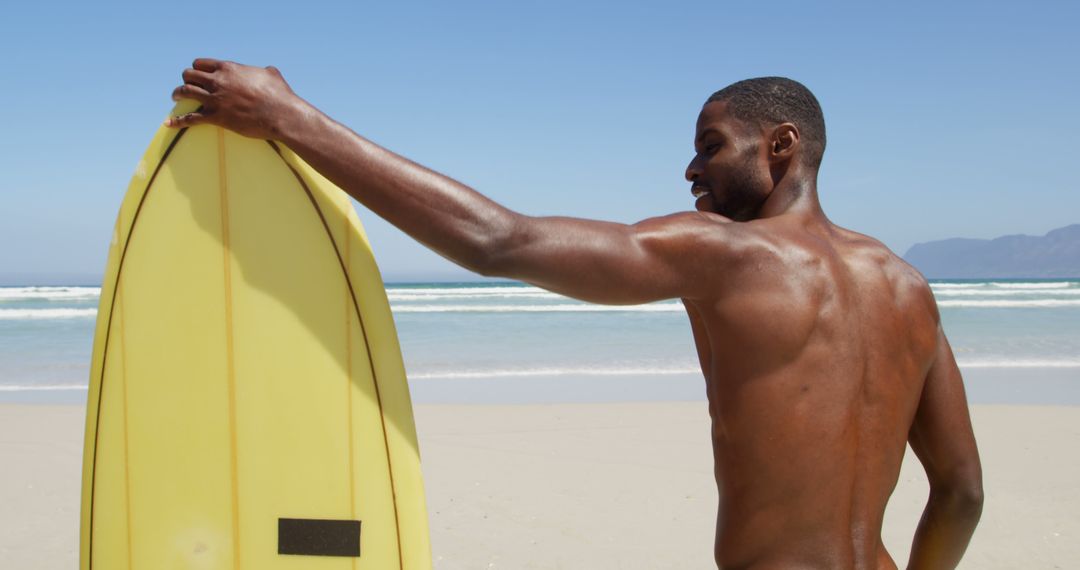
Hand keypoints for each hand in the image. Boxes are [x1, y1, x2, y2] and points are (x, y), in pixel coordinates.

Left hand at [166, 58, 305, 139]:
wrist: (282, 115)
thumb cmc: (280, 95)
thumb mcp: (271, 74)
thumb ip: (262, 71)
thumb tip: (266, 71)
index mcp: (229, 68)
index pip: (202, 64)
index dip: (198, 68)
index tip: (198, 74)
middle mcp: (218, 81)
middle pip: (189, 75)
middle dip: (186, 79)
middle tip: (186, 85)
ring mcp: (215, 99)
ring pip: (185, 91)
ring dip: (178, 93)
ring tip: (175, 96)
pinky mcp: (216, 117)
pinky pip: (190, 118)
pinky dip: (177, 121)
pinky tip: (168, 123)